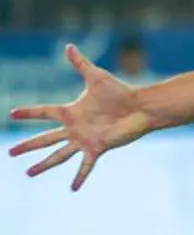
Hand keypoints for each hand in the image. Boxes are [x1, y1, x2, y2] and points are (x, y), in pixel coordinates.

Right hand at [7, 44, 152, 189]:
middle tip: (10, 154)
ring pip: (59, 154)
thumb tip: (69, 46)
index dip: (28, 113)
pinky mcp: (97, 147)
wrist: (140, 106)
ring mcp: (84, 139)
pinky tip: (72, 188)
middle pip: (45, 138)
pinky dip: (80, 177)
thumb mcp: (96, 76)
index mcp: (71, 111)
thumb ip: (80, 63)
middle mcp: (75, 127)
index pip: (43, 112)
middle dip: (27, 146)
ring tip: (29, 174)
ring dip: (44, 165)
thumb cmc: (120, 91)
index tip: (11, 113)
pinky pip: (86, 165)